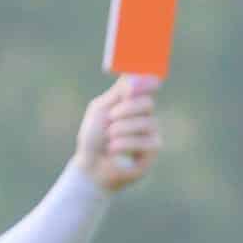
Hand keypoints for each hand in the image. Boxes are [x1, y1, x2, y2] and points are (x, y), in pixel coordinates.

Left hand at [74, 74, 161, 191]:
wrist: (90, 166)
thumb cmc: (94, 138)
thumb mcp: (101, 109)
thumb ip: (118, 92)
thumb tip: (136, 76)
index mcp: (133, 103)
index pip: (149, 86)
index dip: (148, 82)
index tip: (141, 81)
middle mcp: (146, 116)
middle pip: (147, 103)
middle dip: (126, 109)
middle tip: (110, 119)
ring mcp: (152, 134)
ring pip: (146, 122)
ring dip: (120, 129)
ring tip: (109, 139)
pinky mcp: (153, 151)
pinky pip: (145, 141)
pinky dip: (124, 144)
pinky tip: (113, 150)